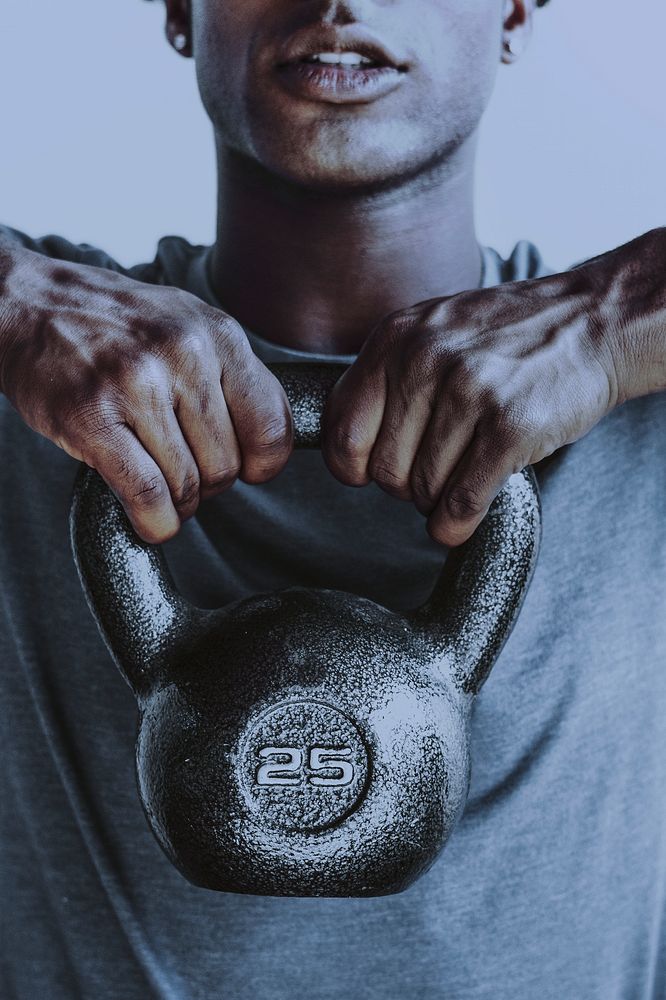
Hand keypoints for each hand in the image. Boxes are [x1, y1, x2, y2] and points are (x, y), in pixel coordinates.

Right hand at [0, 248, 291, 541]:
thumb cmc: (116, 323)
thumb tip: (270, 444)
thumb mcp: (189, 325)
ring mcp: (134, 384)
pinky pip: (146, 494)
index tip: (246, 470)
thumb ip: (233, 374)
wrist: (28, 305)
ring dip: (178, 503)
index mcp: (217, 333)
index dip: (262, 464)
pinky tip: (150, 517)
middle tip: (184, 470)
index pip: (271, 426)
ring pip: (188, 484)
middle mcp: (182, 354)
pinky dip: (154, 521)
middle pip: (227, 464)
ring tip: (160, 485)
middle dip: (210, 484)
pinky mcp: (90, 418)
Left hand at [322, 266, 620, 546]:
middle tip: (429, 475)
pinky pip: (462, 500)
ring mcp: (470, 391)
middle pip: (383, 468)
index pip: (342, 428)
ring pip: (423, 489)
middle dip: (403, 486)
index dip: (351, 465)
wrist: (592, 321)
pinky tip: (460, 521)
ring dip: (437, 501)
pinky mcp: (511, 425)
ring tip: (458, 479)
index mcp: (395, 338)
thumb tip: (344, 446)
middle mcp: (425, 360)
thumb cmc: (507, 337)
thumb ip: (387, 376)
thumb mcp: (432, 331)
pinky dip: (456, 523)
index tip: (366, 473)